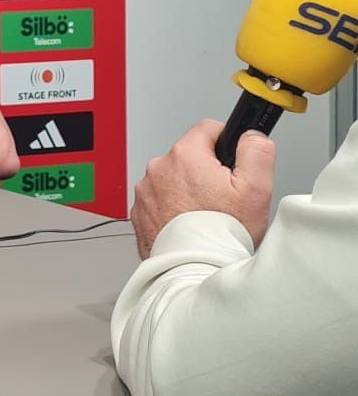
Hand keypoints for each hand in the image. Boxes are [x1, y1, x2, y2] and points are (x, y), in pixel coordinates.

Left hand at [131, 120, 275, 257]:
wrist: (193, 266)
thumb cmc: (222, 232)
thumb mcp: (256, 187)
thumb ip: (257, 151)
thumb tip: (251, 135)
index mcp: (185, 156)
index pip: (207, 128)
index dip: (226, 142)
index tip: (231, 160)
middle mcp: (158, 169)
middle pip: (189, 156)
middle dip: (207, 170)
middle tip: (223, 196)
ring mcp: (145, 191)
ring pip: (173, 179)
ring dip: (188, 190)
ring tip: (205, 213)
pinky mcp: (139, 211)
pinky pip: (160, 200)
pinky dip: (173, 208)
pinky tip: (188, 223)